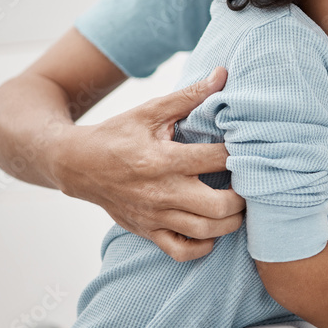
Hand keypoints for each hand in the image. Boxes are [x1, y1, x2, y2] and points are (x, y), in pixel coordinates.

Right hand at [53, 67, 245, 260]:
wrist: (77, 165)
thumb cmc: (118, 135)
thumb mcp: (150, 111)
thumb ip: (189, 96)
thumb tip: (222, 74)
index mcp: (164, 159)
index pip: (217, 159)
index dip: (241, 152)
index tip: (251, 147)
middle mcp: (162, 192)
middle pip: (218, 206)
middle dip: (243, 197)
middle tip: (251, 184)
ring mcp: (155, 216)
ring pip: (206, 232)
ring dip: (231, 222)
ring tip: (239, 206)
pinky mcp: (148, 231)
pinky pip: (182, 252)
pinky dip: (203, 246)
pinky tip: (212, 229)